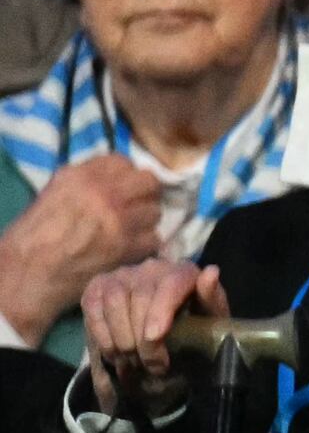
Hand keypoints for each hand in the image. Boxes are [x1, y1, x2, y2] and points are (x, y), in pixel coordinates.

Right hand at [0, 154, 163, 338]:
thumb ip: (86, 180)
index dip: (126, 174)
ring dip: (146, 220)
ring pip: (155, 211)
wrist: (30, 270)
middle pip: (149, 182)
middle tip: (136, 205)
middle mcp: (104, 193)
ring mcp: (119, 219)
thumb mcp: (55, 192)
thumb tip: (115, 178)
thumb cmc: (35, 233)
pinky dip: (145, 244)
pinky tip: (130, 248)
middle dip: (145, 193)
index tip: (123, 185)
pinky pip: (154, 238)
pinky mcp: (128, 246)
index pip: (123, 161)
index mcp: (81, 176)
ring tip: (130, 229)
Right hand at [77, 259, 220, 417]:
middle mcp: (151, 268)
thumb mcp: (211, 317)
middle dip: (143, 338)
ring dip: (121, 337)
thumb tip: (211, 272)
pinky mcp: (99, 286)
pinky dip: (101, 333)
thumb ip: (212, 298)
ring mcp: (122, 275)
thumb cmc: (196, 324)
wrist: (172, 329)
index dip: (159, 310)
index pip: (170, 284)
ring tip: (133, 361)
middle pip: (139, 297)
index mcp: (183, 272)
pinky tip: (114, 352)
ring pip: (114, 301)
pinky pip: (92, 306)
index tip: (154, 337)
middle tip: (153, 366)